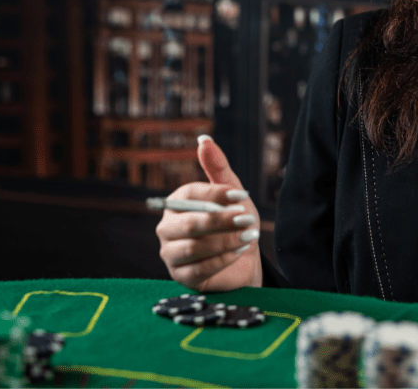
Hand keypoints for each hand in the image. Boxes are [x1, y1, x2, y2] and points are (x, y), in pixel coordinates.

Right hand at [156, 136, 262, 290]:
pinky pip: (200, 268)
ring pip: (194, 247)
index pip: (190, 194)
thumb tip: (204, 140)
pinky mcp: (181, 276)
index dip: (216, 194)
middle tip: (248, 219)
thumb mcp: (232, 194)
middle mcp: (167, 227)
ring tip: (249, 235)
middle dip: (223, 221)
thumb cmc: (235, 222)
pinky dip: (224, 258)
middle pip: (191, 223)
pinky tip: (241, 251)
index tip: (240, 195)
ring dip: (225, 240)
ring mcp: (171, 253)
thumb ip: (218, 168)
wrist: (244, 258)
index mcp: (177, 202)